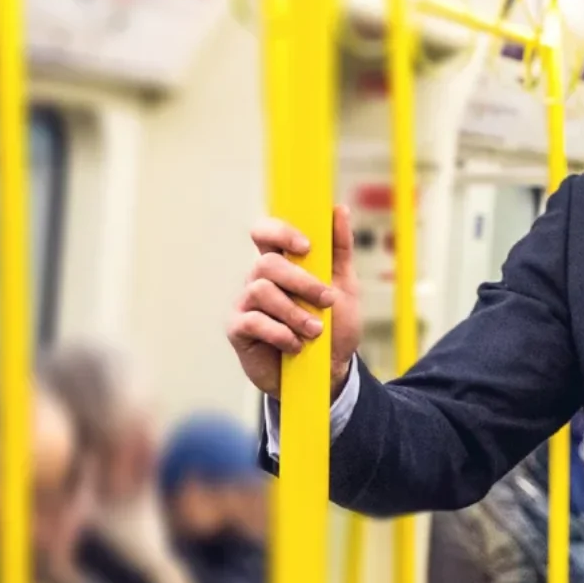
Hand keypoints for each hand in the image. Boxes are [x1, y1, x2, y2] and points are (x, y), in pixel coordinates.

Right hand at [230, 207, 360, 397]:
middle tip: (327, 300)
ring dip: (295, 312)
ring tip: (315, 331)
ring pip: (262, 291)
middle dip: (302, 281)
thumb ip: (340, 250)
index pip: (265, 232)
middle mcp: (259, 280)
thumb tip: (339, 209)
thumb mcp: (345, 287)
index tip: (306, 246)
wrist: (329, 373)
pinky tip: (296, 345)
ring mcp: (246, 304)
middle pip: (267, 263)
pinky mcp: (238, 330)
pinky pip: (253, 321)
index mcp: (282, 265)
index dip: (280, 232)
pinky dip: (281, 332)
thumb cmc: (333, 328)